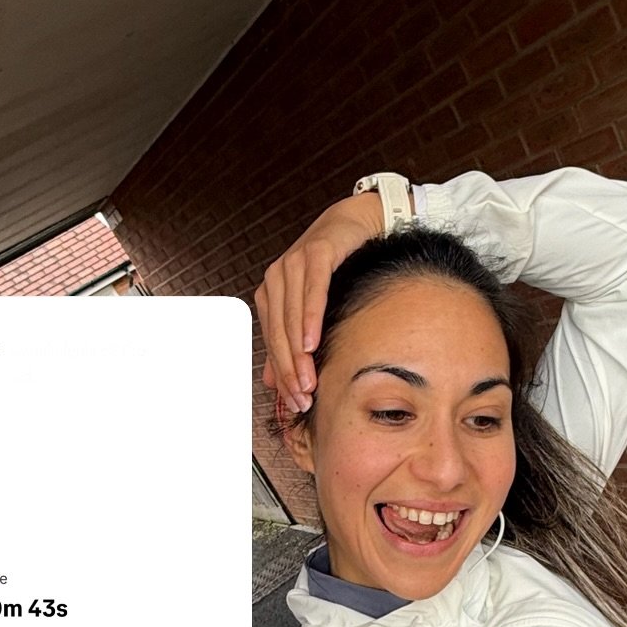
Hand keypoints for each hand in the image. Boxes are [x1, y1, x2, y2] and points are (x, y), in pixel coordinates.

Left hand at [256, 192, 384, 413]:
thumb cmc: (335, 268)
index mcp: (271, 294)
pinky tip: (311, 342)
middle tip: (302, 399)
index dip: (282, 375)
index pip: (273, 343)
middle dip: (289, 371)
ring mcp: (293, 263)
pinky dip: (310, 318)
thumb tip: (272, 381)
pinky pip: (311, 291)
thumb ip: (292, 342)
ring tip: (307, 380)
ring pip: (291, 317)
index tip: (294, 402)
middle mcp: (276, 278)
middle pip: (279, 333)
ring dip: (298, 353)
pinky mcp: (315, 252)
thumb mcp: (312, 309)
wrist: (355, 224)